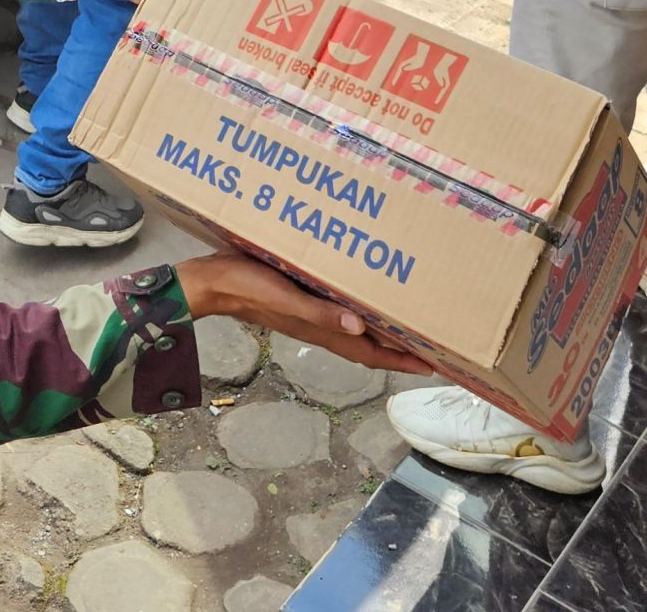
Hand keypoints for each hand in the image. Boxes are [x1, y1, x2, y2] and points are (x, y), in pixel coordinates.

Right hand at [175, 253, 431, 373]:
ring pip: (356, 328)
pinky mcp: (300, 297)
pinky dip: (358, 308)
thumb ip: (321, 314)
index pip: (371, 353)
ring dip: (382, 329)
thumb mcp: (286, 300)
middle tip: (433, 343)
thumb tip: (360, 327)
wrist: (213, 280)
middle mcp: (320, 326)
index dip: (401, 360)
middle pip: (369, 344)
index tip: (433, 366)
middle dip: (400, 347)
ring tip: (408, 322)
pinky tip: (362, 295)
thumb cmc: (249, 289)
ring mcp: (310, 313)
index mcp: (322, 330)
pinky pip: (339, 309)